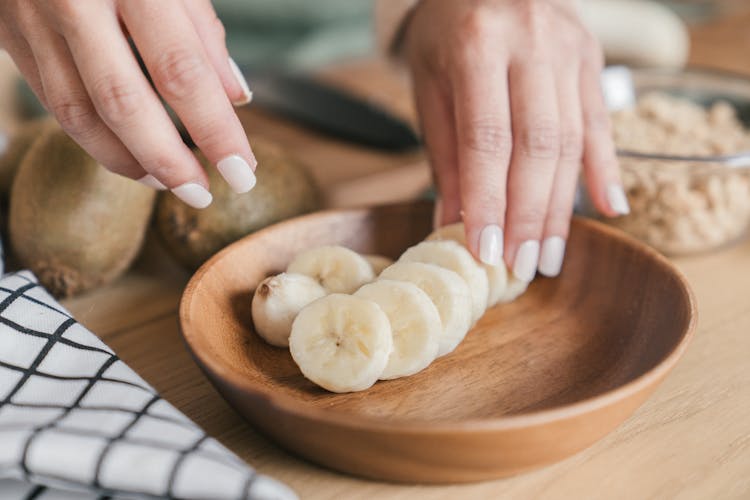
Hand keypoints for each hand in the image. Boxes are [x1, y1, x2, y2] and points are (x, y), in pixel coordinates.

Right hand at [0, 0, 255, 207]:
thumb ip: (202, 28)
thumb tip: (235, 96)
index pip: (181, 72)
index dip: (215, 131)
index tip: (243, 172)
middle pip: (125, 105)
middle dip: (171, 161)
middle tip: (204, 192)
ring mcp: (29, 15)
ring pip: (78, 114)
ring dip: (127, 160)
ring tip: (168, 182)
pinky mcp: (7, 30)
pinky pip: (52, 98)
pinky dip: (93, 137)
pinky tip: (126, 154)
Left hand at [403, 0, 628, 278]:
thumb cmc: (444, 34)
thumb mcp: (430, 89)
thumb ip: (445, 156)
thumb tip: (453, 226)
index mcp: (478, 46)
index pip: (488, 139)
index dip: (489, 201)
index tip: (486, 252)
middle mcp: (531, 43)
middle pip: (538, 146)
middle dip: (529, 215)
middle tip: (522, 266)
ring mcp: (570, 48)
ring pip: (572, 141)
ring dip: (561, 206)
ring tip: (550, 256)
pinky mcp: (591, 58)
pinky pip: (600, 122)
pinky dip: (605, 169)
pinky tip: (609, 209)